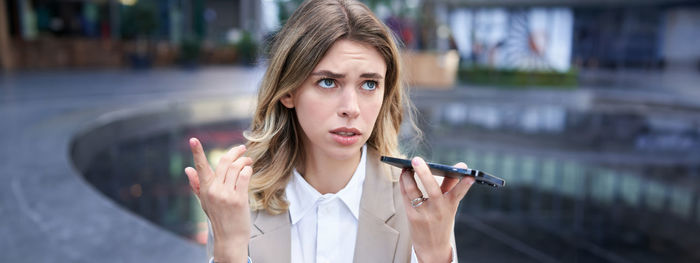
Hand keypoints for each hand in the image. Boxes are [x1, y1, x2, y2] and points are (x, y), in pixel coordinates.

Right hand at [184, 138, 252, 262]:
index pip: (200, 167)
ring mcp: (226, 195)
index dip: (197, 152)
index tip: (193, 140)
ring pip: (236, 168)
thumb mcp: (205, 201)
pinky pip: (244, 177)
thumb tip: (187, 169)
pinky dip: (248, 170)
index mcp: (205, 189)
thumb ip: (197, 184)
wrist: (230, 237)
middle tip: (242, 149)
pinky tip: (249, 170)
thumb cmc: (218, 218)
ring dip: (244, 161)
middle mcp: (214, 190)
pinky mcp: (239, 199)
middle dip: (235, 152)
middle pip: (224, 162)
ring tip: (248, 161)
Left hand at [399, 157, 474, 262]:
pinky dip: (403, 184)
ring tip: (407, 167)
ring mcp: (424, 214)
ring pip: (412, 191)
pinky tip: (403, 175)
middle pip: (432, 189)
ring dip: (407, 176)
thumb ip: (452, 185)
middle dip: (424, 173)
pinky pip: (405, 196)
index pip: (459, 192)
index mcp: (451, 205)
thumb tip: (461, 166)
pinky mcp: (411, 216)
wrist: (432, 247)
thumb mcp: (450, 206)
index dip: (465, 184)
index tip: (471, 175)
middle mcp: (438, 210)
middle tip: (416, 159)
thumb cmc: (441, 221)